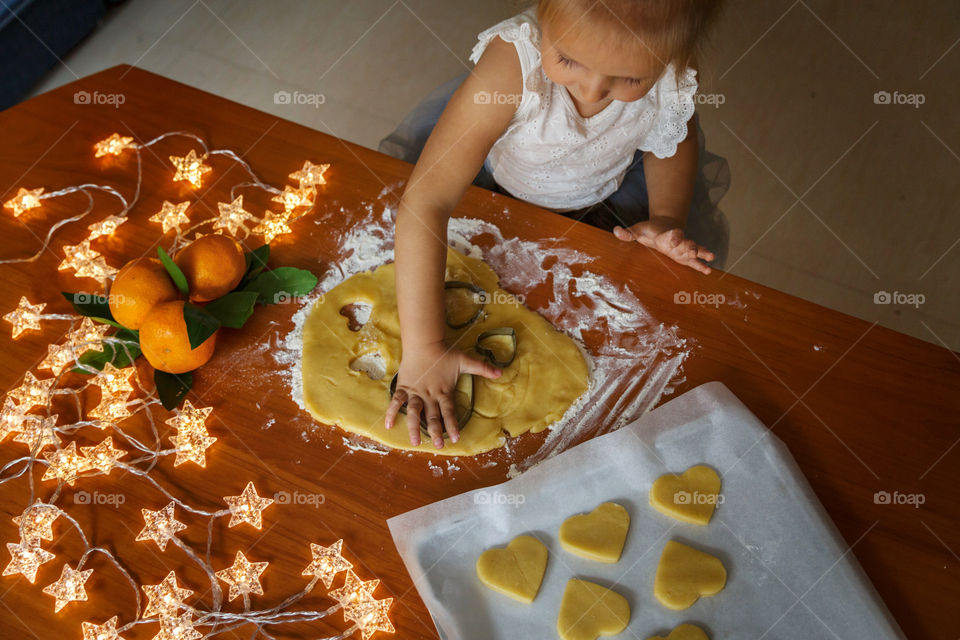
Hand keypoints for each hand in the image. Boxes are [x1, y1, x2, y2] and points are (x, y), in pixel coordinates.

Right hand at [385, 341, 501, 448]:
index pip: (449, 412)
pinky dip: (392, 413)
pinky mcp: (404, 388)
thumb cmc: (444, 354)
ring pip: (414, 413)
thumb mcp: (465, 361)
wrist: (424, 343)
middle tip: (438, 446)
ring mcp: (416, 392)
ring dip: (414, 428)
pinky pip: (396, 402)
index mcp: (444, 392)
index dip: (452, 425)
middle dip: (436, 432)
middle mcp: (429, 395)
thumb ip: (482, 369)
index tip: (455, 438)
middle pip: (432, 417)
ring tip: (415, 442)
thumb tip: (501, 372)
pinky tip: (388, 425)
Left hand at [613, 216, 713, 274]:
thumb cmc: (649, 230)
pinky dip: (701, 265)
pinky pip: (694, 261)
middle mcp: (677, 241)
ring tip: (711, 258)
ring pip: (693, 250)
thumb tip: (616, 231)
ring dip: (701, 254)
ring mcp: (683, 248)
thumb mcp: (638, 230)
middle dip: (690, 247)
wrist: (664, 226)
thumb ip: (628, 233)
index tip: (675, 239)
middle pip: (686, 243)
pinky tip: (708, 270)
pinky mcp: (685, 256)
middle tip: (695, 251)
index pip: (672, 234)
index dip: (674, 236)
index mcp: (666, 235)